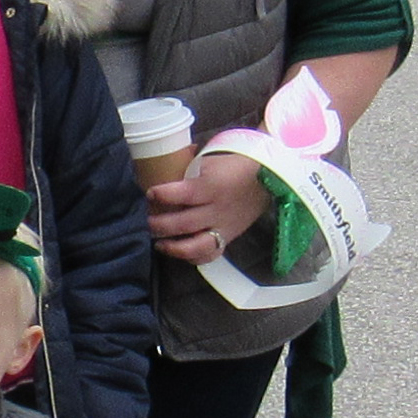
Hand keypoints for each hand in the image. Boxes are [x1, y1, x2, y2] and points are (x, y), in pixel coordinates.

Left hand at [146, 152, 268, 264]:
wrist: (268, 177)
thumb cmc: (234, 165)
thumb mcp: (210, 160)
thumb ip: (187, 169)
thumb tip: (159, 167)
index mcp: (212, 187)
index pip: (183, 194)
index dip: (164, 195)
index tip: (150, 193)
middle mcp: (217, 210)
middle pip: (184, 224)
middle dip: (161, 225)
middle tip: (148, 221)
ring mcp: (224, 227)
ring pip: (196, 246)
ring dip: (174, 248)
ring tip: (159, 243)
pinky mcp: (229, 238)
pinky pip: (211, 255)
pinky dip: (193, 257)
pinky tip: (179, 252)